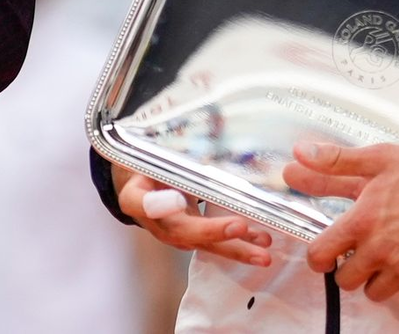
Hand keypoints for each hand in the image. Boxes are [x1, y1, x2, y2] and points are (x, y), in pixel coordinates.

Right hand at [113, 165, 272, 265]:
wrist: (140, 191)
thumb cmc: (144, 171)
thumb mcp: (143, 160)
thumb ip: (159, 160)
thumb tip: (182, 146)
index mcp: (136, 199)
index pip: (146, 204)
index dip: (162, 204)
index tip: (179, 201)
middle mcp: (158, 224)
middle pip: (185, 231)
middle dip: (214, 232)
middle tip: (238, 227)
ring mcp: (179, 235)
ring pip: (208, 244)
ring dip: (236, 248)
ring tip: (262, 252)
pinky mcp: (196, 237)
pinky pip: (219, 242)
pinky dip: (242, 241)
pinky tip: (263, 240)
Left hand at [282, 138, 398, 312]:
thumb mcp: (375, 158)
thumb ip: (333, 162)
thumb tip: (298, 155)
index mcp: (363, 220)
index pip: (320, 255)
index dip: (317, 256)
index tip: (324, 252)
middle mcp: (383, 250)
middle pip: (347, 281)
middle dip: (347, 268)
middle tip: (359, 251)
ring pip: (376, 294)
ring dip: (377, 280)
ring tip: (386, 257)